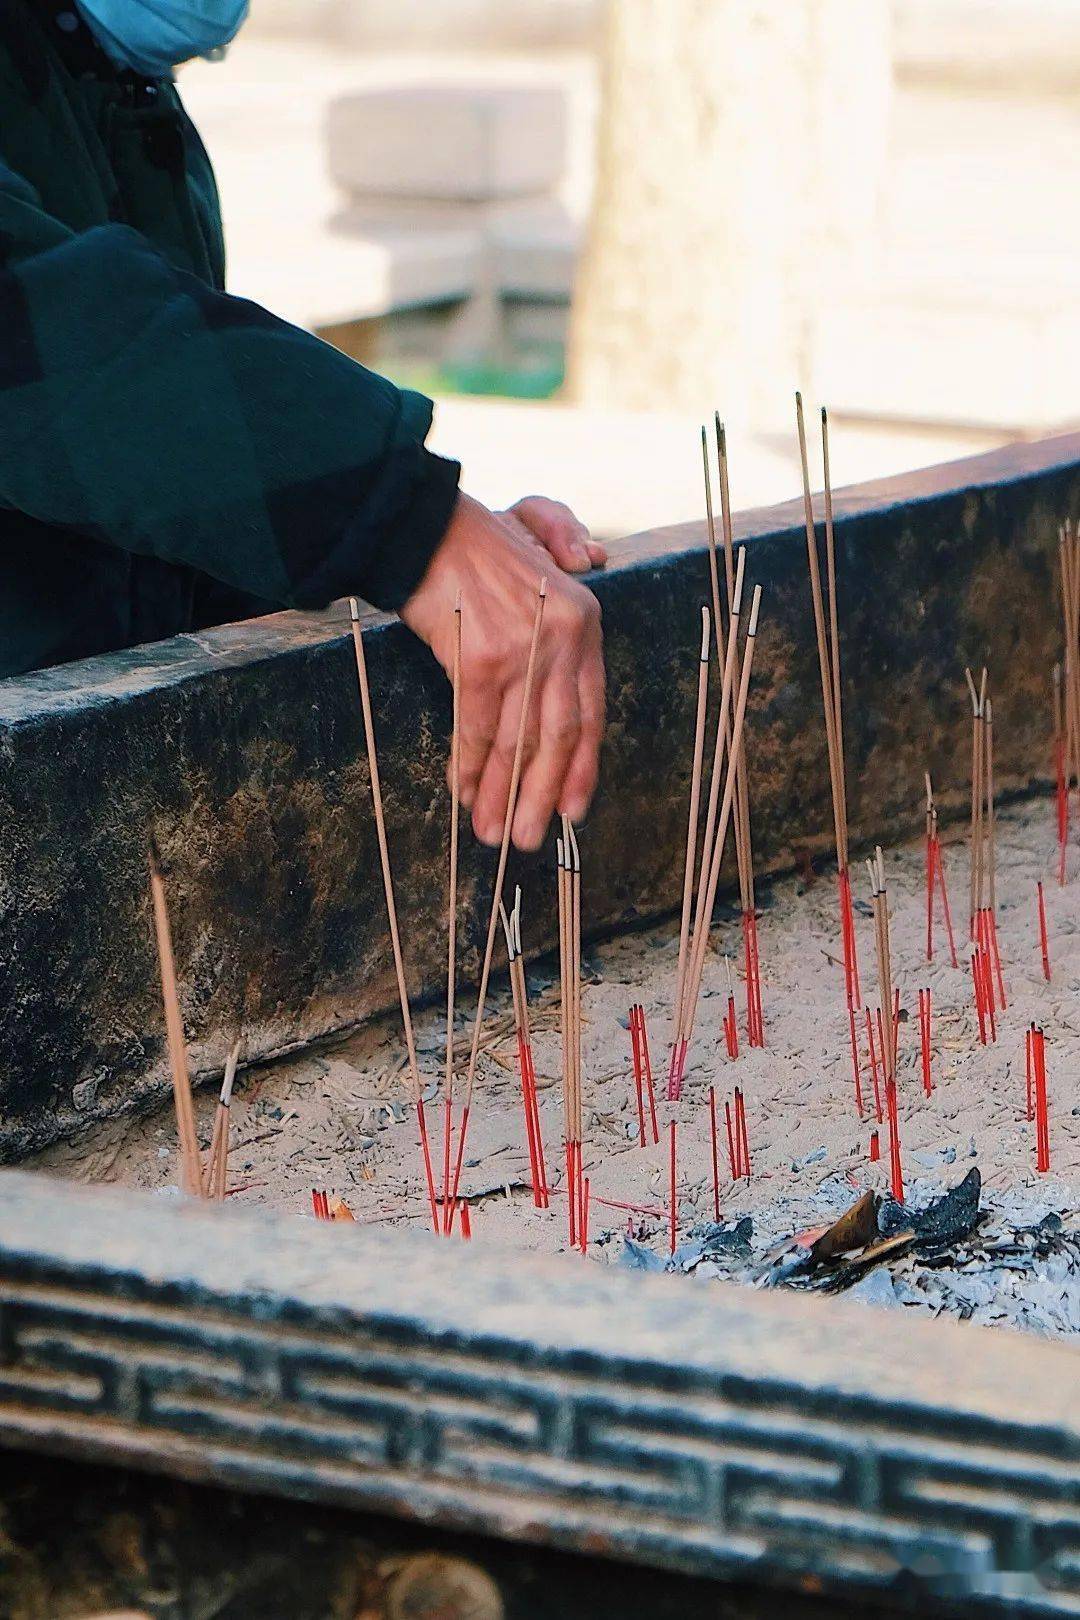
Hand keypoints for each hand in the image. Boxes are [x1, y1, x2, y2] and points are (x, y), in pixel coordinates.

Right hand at [401, 492, 604, 850]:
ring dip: (502, 794)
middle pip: (558, 737)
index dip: (582, 768)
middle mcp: (560, 640)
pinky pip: (477, 729)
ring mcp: (522, 653)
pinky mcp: (480, 661)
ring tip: (493, 834)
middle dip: (541, 795)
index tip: (572, 810)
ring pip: (518, 742)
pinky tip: (464, 794)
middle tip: (528, 839)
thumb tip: (593, 563)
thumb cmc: (477, 541)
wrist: (424, 526)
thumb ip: (569, 560)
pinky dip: (470, 768)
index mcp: (583, 621)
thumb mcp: (539, 544)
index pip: (591, 711)